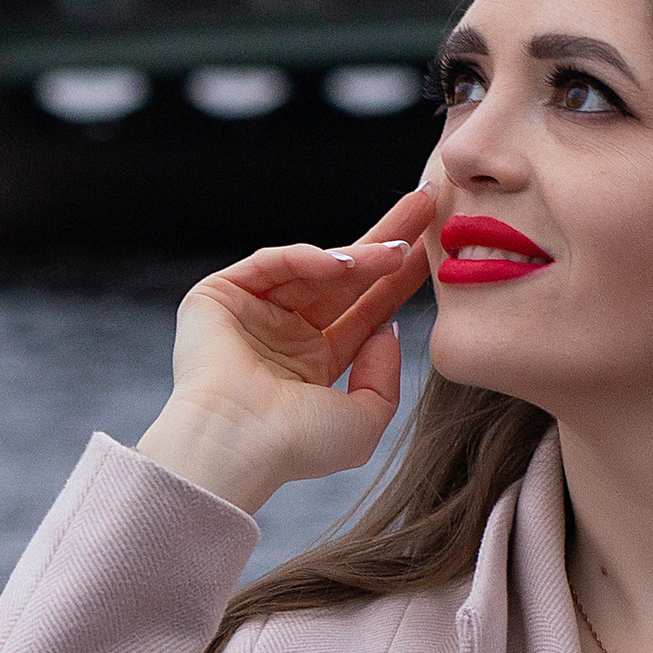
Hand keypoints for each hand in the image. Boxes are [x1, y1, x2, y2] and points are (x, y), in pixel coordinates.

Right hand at [136, 186, 436, 512]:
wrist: (235, 444)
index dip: (398, 281)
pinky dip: (304, 256)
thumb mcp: (362, 423)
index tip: (433, 251)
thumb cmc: (293, 446)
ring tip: (397, 249)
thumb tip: (388, 331)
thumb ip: (384, 380)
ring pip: (312, 268)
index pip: (363, 312)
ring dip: (358, 254)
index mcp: (312, 365)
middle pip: (344, 279)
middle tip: (425, 207)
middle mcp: (283, 335)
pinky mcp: (218, 297)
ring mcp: (251, 313)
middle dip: (385, 243)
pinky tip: (341, 261)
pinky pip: (270, 264)